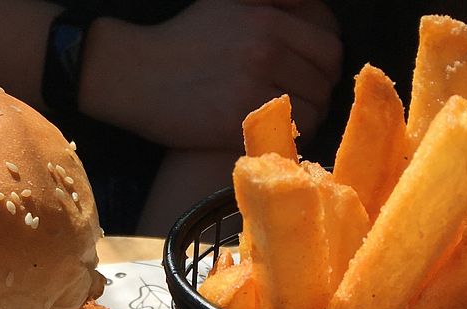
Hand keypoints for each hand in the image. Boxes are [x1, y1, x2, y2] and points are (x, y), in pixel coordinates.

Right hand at [81, 0, 342, 149]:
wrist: (137, 75)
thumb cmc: (183, 39)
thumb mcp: (229, 2)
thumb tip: (309, 4)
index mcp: (268, 19)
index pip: (328, 47)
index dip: (326, 68)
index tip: (314, 78)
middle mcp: (265, 49)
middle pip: (323, 82)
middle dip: (320, 95)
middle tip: (303, 105)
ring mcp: (252, 87)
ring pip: (311, 111)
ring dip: (307, 120)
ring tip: (289, 123)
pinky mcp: (236, 121)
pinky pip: (285, 134)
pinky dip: (287, 137)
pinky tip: (273, 135)